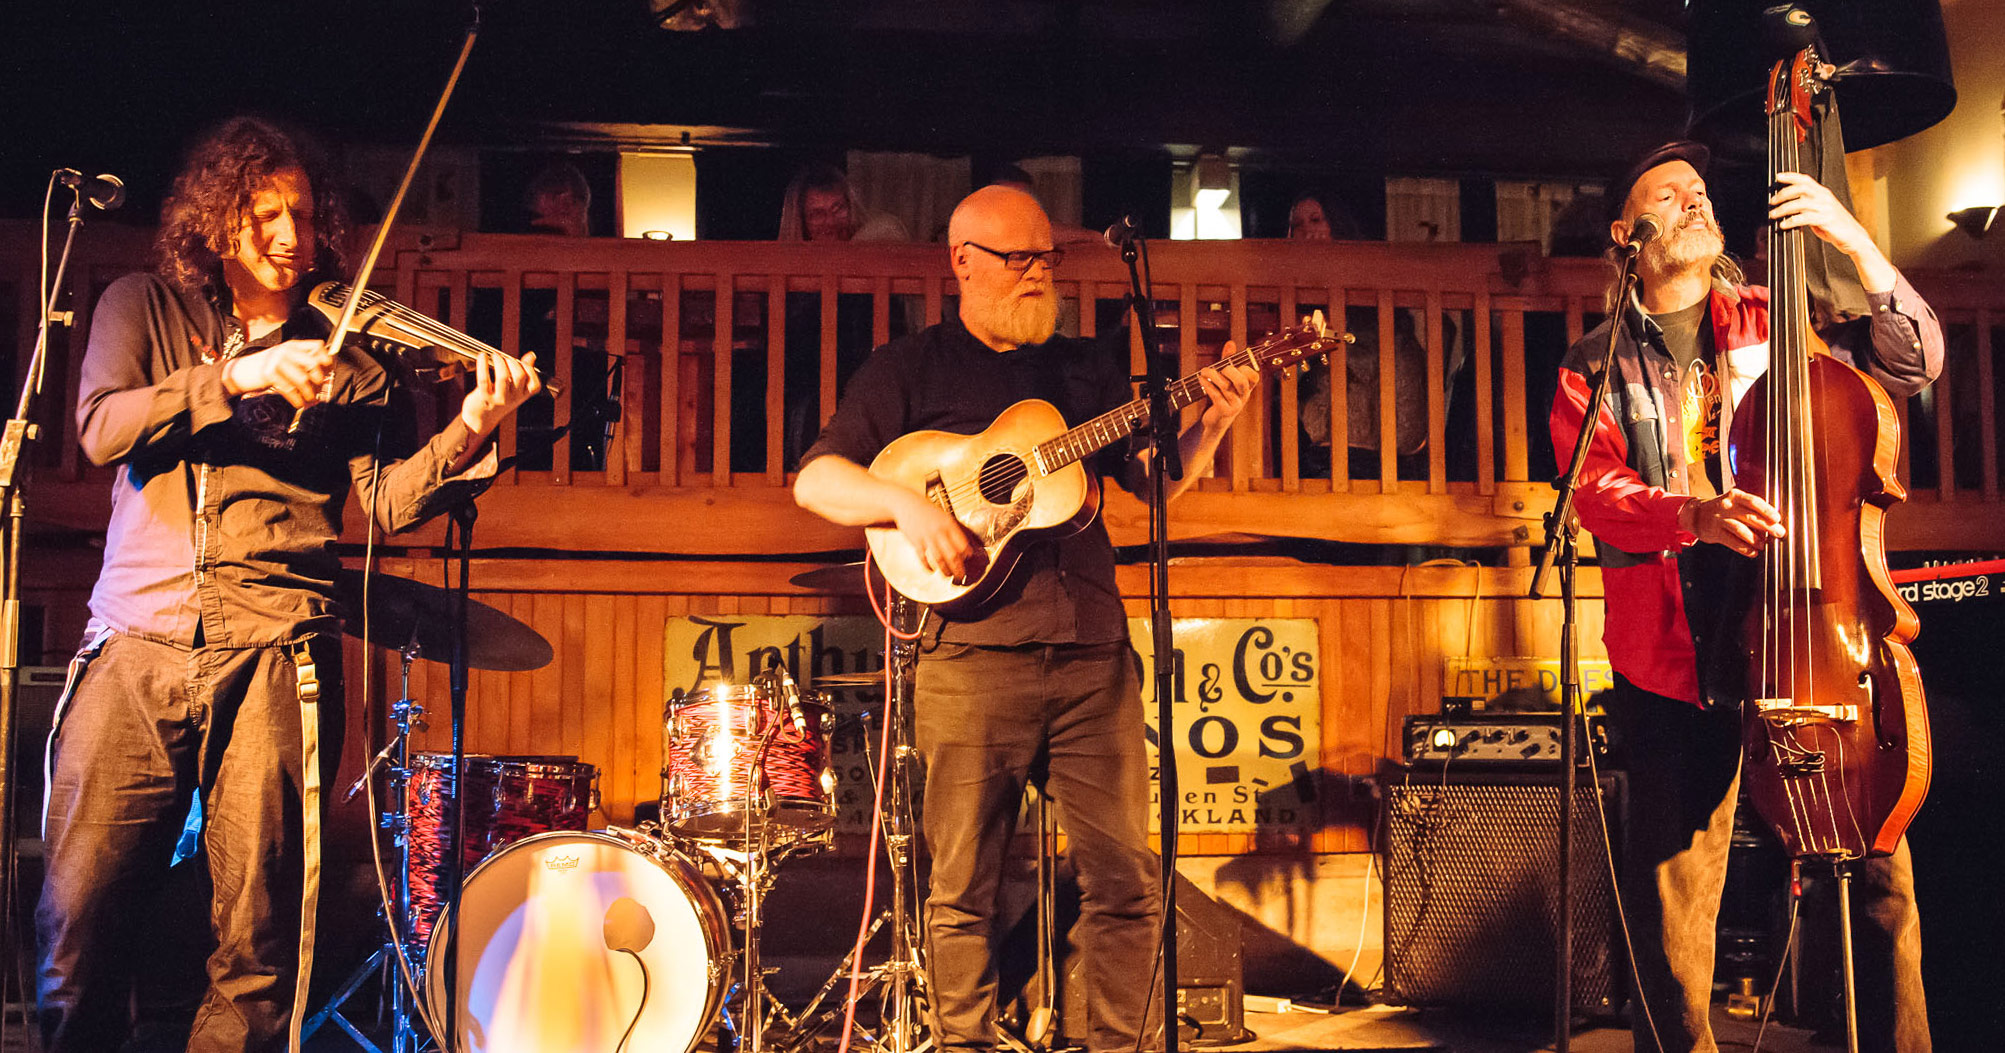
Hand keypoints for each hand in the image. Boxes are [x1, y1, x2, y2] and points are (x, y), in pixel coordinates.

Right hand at [221, 339, 335, 407]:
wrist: (239, 371)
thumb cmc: (267, 368)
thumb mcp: (285, 359)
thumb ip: (302, 362)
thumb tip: (327, 371)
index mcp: (292, 345)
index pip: (318, 346)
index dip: (326, 359)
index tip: (328, 370)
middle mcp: (285, 350)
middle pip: (313, 364)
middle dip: (319, 380)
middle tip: (318, 389)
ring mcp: (276, 361)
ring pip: (303, 379)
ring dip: (309, 393)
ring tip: (310, 399)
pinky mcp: (269, 373)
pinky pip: (289, 389)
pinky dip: (296, 399)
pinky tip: (298, 403)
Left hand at [459, 351, 542, 437]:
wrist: (481, 419)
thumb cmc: (498, 400)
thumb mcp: (514, 389)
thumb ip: (524, 372)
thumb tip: (531, 355)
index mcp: (522, 396)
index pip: (534, 384)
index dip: (529, 369)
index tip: (520, 362)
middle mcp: (513, 398)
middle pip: (519, 376)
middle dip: (513, 362)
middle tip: (504, 358)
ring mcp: (499, 399)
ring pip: (503, 377)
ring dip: (500, 362)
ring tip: (495, 356)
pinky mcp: (484, 397)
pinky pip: (484, 379)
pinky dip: (483, 365)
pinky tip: (482, 356)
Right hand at [894, 491, 975, 582]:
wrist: (906, 504)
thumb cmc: (926, 511)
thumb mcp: (944, 516)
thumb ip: (953, 530)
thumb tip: (964, 547)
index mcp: (949, 524)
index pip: (962, 543)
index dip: (966, 554)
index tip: (968, 559)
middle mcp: (939, 531)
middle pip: (953, 555)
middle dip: (958, 568)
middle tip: (960, 576)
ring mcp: (927, 537)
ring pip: (939, 559)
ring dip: (945, 571)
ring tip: (948, 576)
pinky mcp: (916, 542)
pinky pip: (923, 558)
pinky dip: (928, 567)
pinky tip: (932, 571)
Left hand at [1196, 352, 1260, 434]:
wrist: (1216, 421)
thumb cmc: (1222, 396)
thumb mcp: (1227, 378)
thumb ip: (1229, 361)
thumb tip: (1230, 343)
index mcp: (1247, 388)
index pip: (1254, 376)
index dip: (1245, 368)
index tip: (1234, 365)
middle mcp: (1243, 397)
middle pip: (1241, 381)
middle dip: (1229, 371)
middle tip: (1220, 368)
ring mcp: (1235, 405)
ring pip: (1226, 386)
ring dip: (1213, 375)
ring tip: (1204, 371)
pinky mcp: (1224, 411)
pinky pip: (1216, 394)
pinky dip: (1207, 384)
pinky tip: (1201, 378)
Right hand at [1682, 489, 1785, 556]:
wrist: (1697, 515)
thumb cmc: (1724, 510)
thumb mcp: (1736, 503)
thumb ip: (1752, 511)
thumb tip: (1773, 525)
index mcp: (1736, 496)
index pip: (1753, 502)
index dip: (1767, 510)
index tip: (1777, 519)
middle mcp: (1727, 506)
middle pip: (1749, 516)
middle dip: (1766, 526)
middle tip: (1779, 533)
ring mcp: (1719, 519)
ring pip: (1740, 529)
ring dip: (1755, 539)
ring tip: (1763, 545)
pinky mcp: (1715, 532)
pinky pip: (1732, 542)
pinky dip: (1744, 548)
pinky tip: (1752, 552)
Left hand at [1768, 172, 1896, 290]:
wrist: (1853, 237)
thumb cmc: (1835, 225)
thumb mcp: (1820, 211)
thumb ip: (1807, 206)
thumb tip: (1788, 205)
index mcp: (1823, 193)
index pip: (1806, 180)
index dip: (1791, 176)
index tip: (1778, 177)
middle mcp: (1824, 198)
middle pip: (1801, 188)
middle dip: (1783, 193)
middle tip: (1772, 201)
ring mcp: (1826, 208)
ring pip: (1800, 203)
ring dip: (1783, 209)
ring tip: (1773, 214)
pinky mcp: (1826, 220)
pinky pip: (1805, 218)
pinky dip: (1791, 220)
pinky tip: (1783, 224)